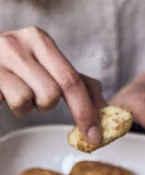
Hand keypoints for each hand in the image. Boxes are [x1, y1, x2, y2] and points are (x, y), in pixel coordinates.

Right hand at [0, 27, 105, 143]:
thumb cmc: (15, 66)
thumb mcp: (48, 66)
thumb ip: (78, 83)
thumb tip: (105, 109)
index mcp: (39, 39)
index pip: (72, 80)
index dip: (86, 111)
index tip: (95, 135)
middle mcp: (16, 43)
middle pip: (51, 93)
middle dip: (47, 105)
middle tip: (36, 98)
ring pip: (25, 101)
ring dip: (25, 107)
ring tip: (15, 92)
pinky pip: (3, 102)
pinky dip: (6, 104)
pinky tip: (1, 93)